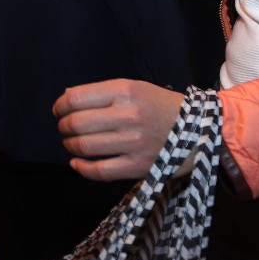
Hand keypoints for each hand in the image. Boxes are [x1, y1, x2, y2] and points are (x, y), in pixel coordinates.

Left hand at [53, 79, 183, 181]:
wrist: (199, 130)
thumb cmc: (161, 106)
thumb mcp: (135, 88)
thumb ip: (102, 93)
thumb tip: (67, 97)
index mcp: (125, 91)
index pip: (76, 98)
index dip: (60, 106)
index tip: (58, 111)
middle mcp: (128, 116)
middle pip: (77, 124)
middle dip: (63, 127)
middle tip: (64, 128)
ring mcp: (133, 143)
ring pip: (84, 147)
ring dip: (70, 146)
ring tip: (72, 144)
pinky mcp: (137, 167)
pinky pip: (99, 171)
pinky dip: (82, 168)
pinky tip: (76, 163)